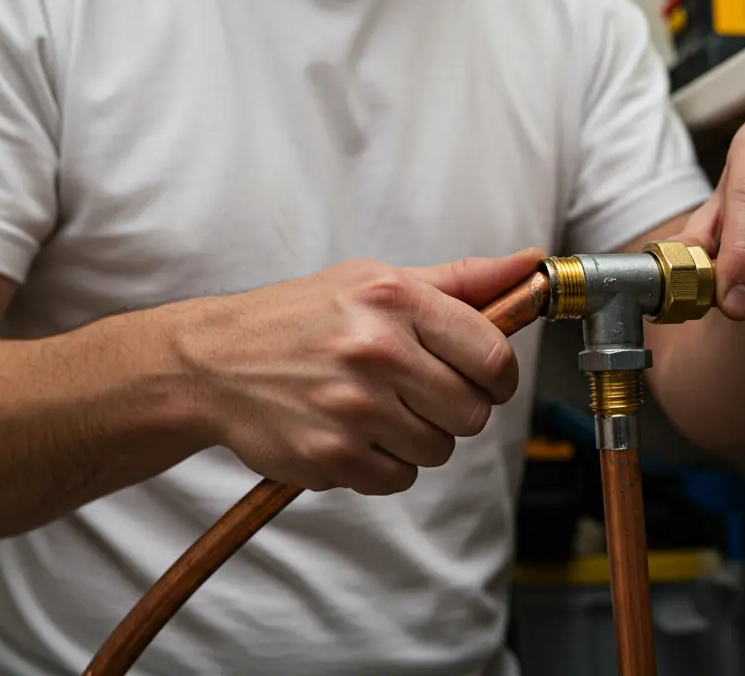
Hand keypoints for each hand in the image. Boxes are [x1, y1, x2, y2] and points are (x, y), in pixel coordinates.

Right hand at [168, 249, 543, 495]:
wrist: (213, 363)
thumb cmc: (304, 318)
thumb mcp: (376, 281)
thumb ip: (461, 281)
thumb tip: (531, 264)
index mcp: (394, 299)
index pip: (492, 355)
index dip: (497, 376)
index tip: (482, 378)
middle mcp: (375, 349)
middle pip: (472, 412)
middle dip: (454, 408)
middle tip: (417, 393)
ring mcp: (352, 406)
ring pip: (438, 449)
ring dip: (417, 438)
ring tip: (376, 410)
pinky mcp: (330, 455)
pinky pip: (398, 479)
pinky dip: (383, 465)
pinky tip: (352, 434)